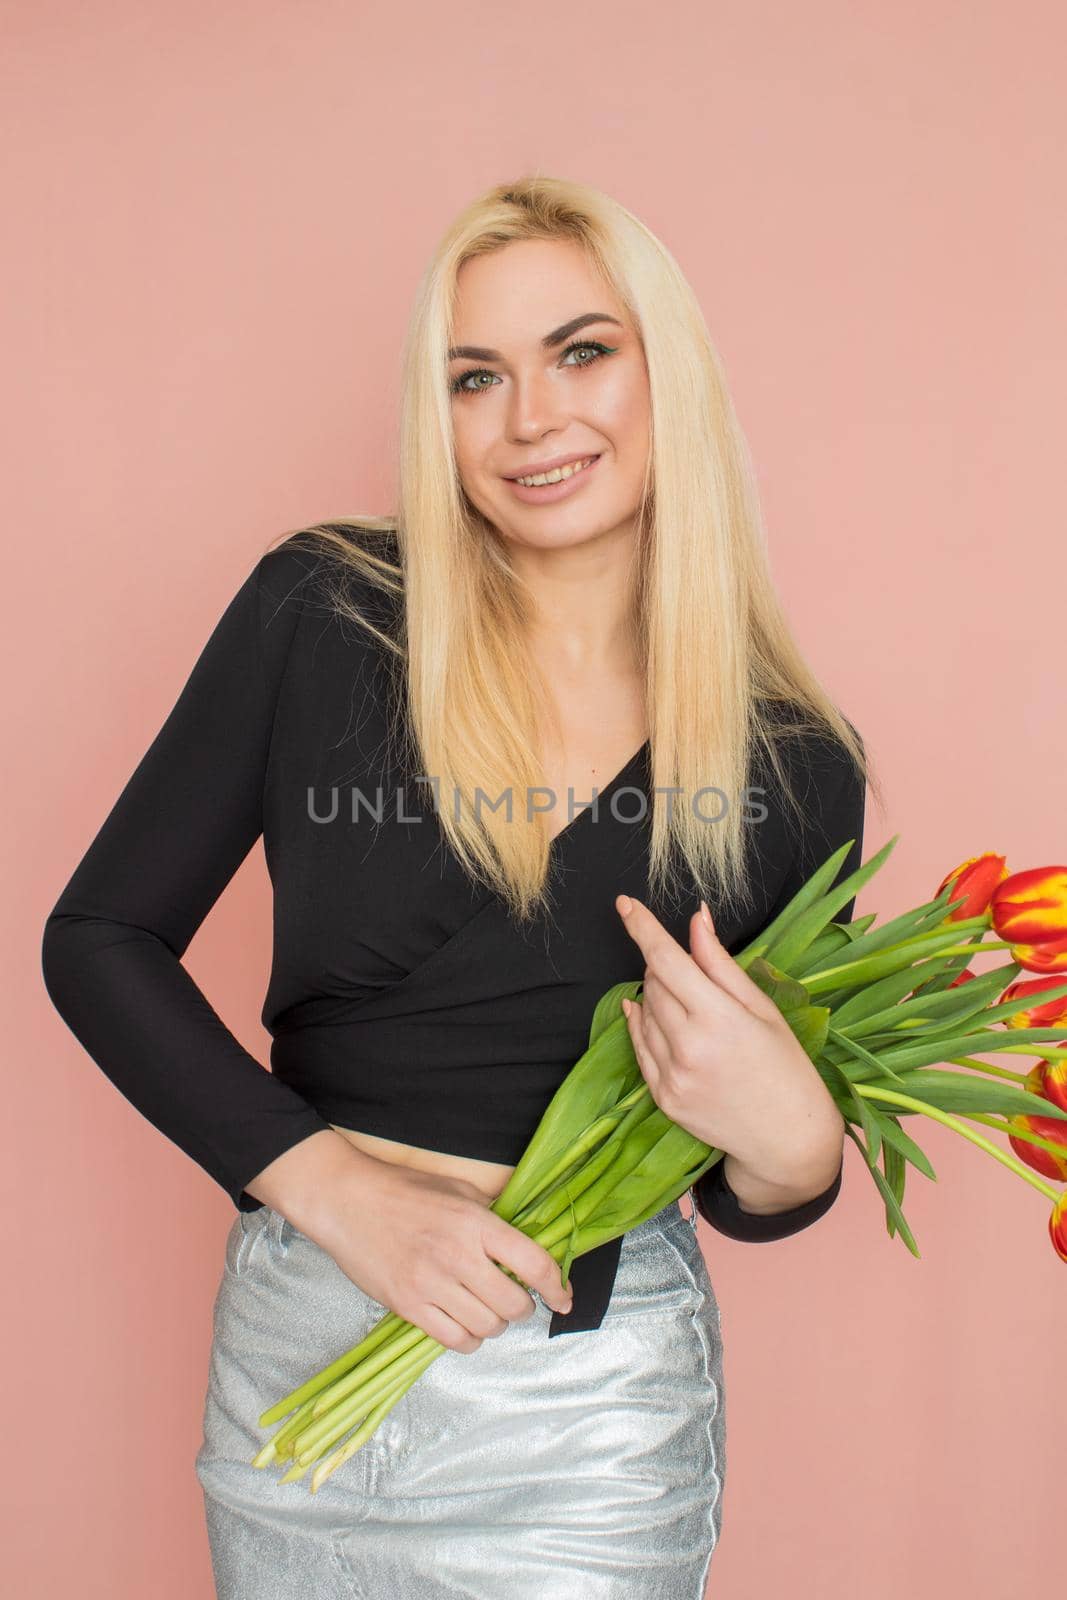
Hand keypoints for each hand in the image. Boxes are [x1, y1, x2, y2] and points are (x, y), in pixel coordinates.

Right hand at [308, 1154, 574, 1354]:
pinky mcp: (408, 1306)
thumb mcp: (459, 1190)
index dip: (557, 1287)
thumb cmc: (405, 1191)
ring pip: (487, 1327)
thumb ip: (493, 1218)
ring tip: (486, 1309)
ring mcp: (431, 1284)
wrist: (348, 1201)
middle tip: (515, 1299)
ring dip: (495, 1324)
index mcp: (476, 1223)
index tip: (563, 1299)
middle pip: (513, 1304)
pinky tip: (465, 1325)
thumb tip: (527, 1242)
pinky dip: (468, 1340)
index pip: (534, 1263)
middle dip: (523, 1307)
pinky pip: (454, 1341)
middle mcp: (457, 1256)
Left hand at [615, 894, 842, 1181]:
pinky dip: (641, 1025)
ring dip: (656, 998)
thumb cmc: (784, 1065)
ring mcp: (672, 1076)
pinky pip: (638, 1047)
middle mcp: (689, 1047)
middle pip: (654, 984)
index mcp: (719, 1018)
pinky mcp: (663, 1097)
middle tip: (695, 979)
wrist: (787, 1138)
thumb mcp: (761, 1008)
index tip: (624, 904)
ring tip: (691, 1009)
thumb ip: (720, 963)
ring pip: (643, 1013)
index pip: (667, 960)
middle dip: (666, 969)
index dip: (642, 927)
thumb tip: (695, 919)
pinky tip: (649, 1014)